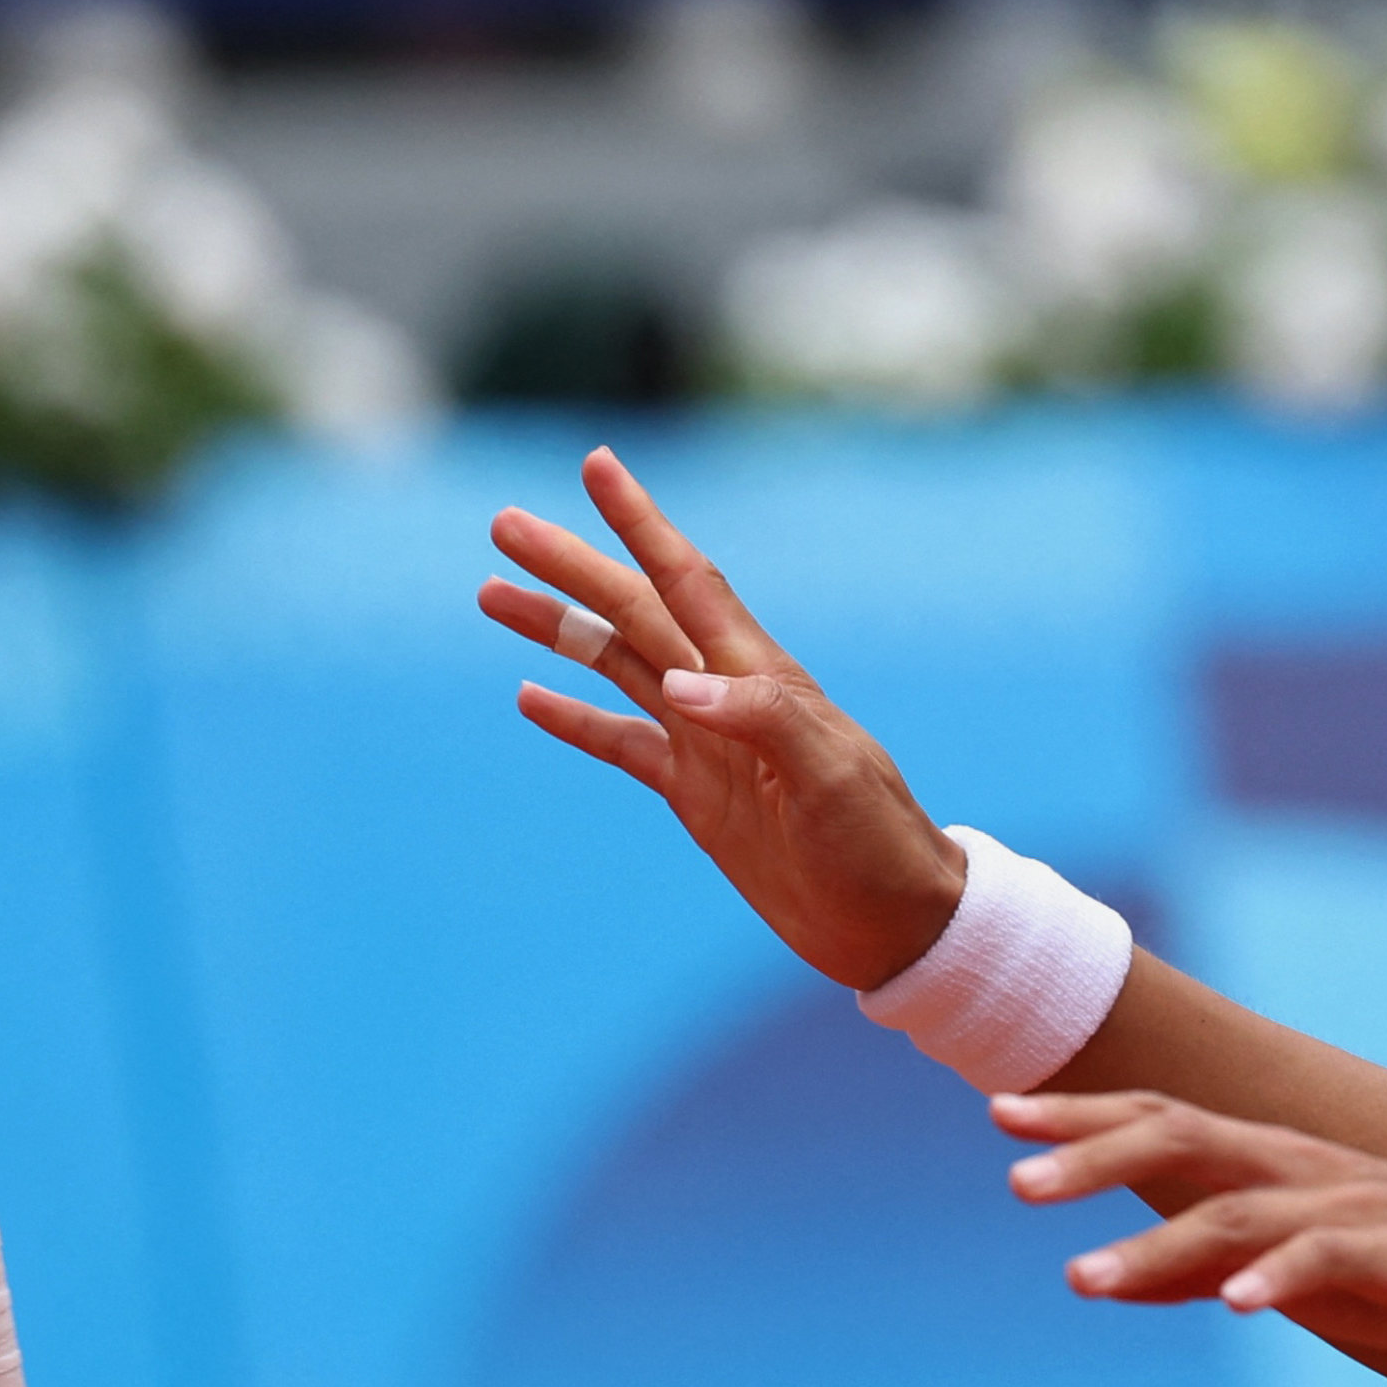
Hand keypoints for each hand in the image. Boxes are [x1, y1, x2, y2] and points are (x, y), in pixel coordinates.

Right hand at [482, 446, 967, 988]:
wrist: (895, 922)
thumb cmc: (877, 841)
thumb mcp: (831, 778)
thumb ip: (762, 720)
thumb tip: (678, 683)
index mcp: (758, 676)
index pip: (688, 581)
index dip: (642, 522)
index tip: (598, 465)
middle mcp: (725, 696)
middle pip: (632, 611)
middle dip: (570, 565)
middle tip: (501, 523)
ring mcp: (706, 743)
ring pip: (615, 664)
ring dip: (557, 628)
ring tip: (491, 593)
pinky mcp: (697, 794)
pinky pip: (620, 741)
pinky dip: (574, 717)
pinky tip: (528, 696)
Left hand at [998, 1091, 1386, 1359]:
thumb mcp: (1288, 1268)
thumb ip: (1202, 1268)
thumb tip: (1109, 1275)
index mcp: (1275, 1165)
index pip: (1164, 1121)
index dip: (1085, 1117)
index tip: (1000, 1114)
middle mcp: (1303, 1169)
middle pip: (1185, 1138)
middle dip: (1096, 1154)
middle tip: (1013, 1180)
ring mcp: (1353, 1205)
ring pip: (1240, 1210)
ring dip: (1157, 1242)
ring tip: (1082, 1276)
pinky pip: (1332, 1258)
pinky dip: (1281, 1277)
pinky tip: (1238, 1306)